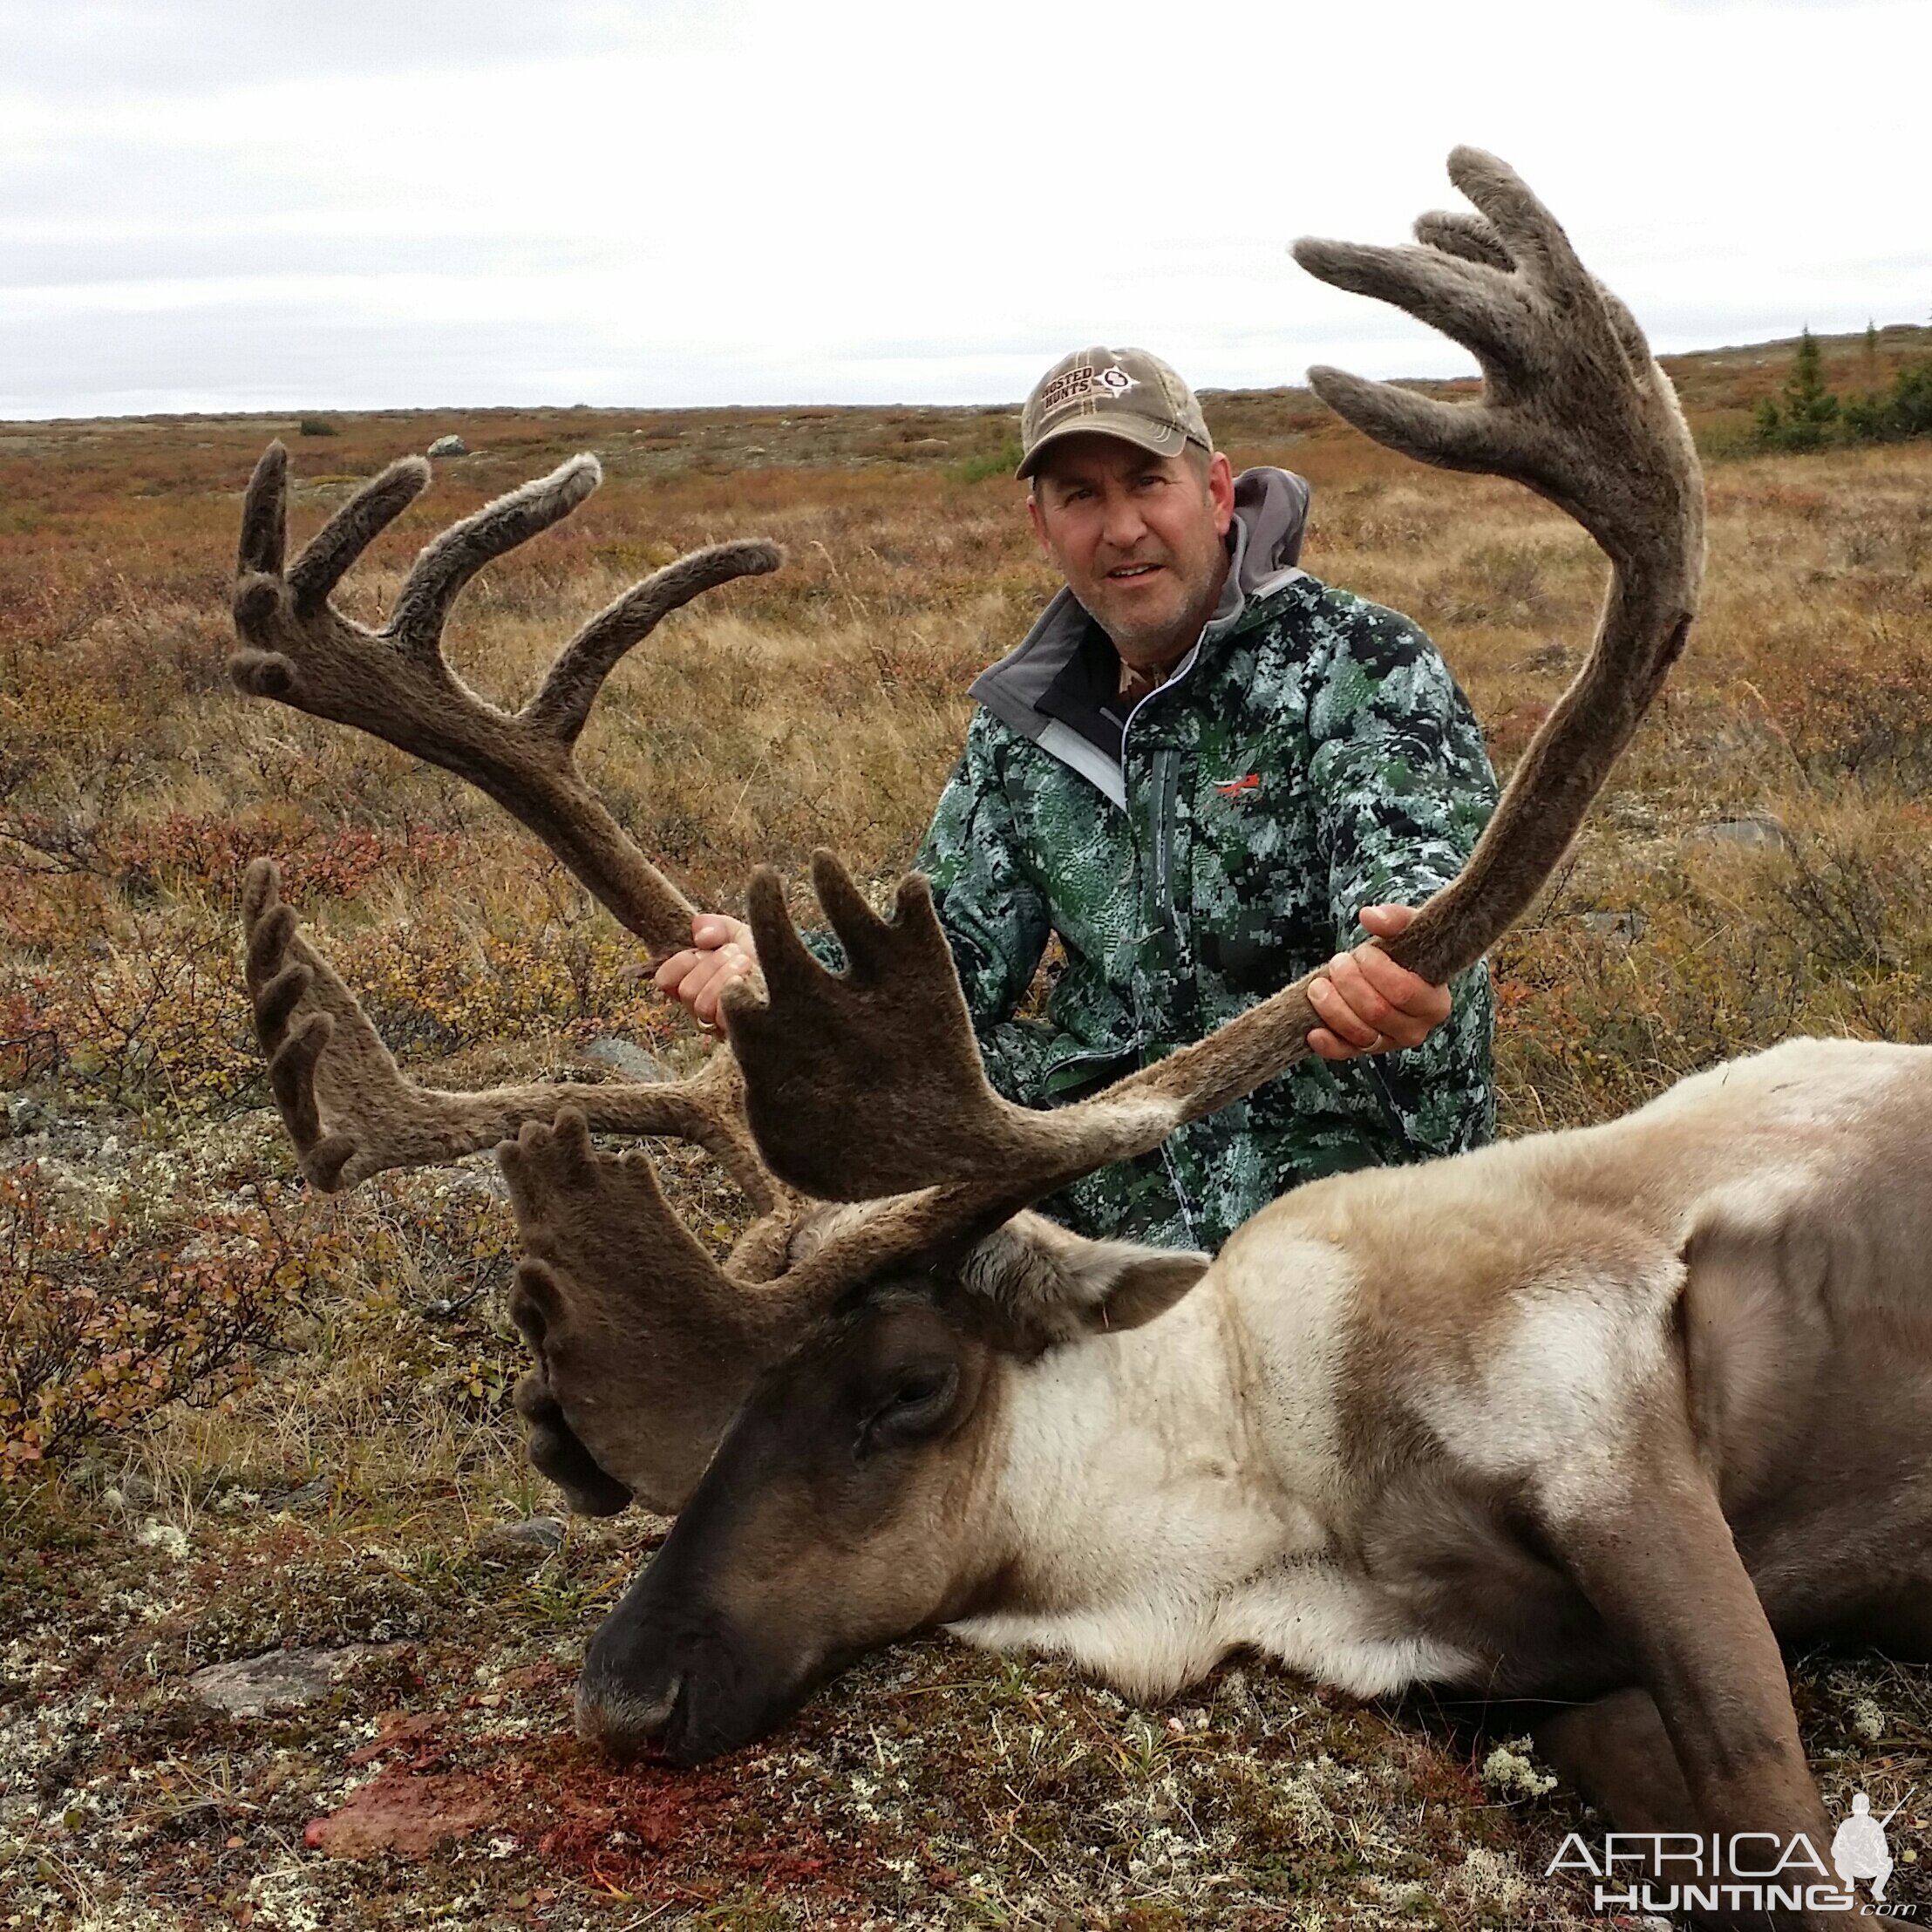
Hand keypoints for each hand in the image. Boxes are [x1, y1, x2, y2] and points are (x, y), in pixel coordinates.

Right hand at [653, 914, 757, 1028]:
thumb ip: (715, 926)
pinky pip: (723, 1018)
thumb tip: (700, 936)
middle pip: (686, 990)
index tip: (700, 950)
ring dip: (725, 977)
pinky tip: (752, 984)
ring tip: (747, 965)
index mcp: (696, 980)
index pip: (666, 980)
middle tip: (736, 954)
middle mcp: (703, 1005)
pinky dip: (736, 995)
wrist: (797, 973)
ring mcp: (720, 1024)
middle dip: (712, 965)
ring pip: (701, 1005)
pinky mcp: (739, 1034)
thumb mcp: (738, 933)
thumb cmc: (765, 955)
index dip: (679, 964)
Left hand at [1306, 904, 1451, 1062]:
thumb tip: (1369, 916)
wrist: (1393, 971)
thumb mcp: (1407, 930)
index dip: (1378, 971)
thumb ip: (1395, 919)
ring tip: (1320, 983)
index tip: (1363, 951)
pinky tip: (1313, 1031)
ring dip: (1333, 1007)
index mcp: (1435, 1003)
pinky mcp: (1364, 1050)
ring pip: (1360, 1034)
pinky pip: (1345, 1054)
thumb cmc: (1405, 952)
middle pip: (1377, 1012)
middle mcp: (1416, 1030)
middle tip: (1339, 961)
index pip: (1404, 992)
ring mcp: (1389, 1044)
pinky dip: (1328, 1045)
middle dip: (1350, 983)